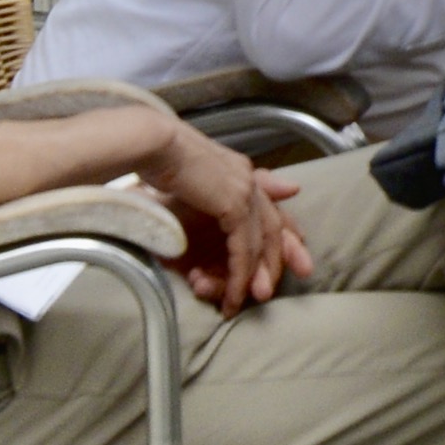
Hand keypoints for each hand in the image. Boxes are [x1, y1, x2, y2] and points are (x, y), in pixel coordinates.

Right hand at [145, 124, 310, 312]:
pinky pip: (243, 248)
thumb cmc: (160, 158)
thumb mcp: (190, 183)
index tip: (291, 251)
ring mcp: (245, 189)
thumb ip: (214, 194)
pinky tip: (233, 293)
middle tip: (270, 290)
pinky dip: (239, 274)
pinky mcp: (234, 203)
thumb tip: (241, 201)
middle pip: (274, 226)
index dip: (282, 230)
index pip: (270, 205)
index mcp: (238, 171)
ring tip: (247, 300)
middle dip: (279, 260)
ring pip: (260, 242)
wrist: (153, 143)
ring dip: (253, 275)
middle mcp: (248, 178)